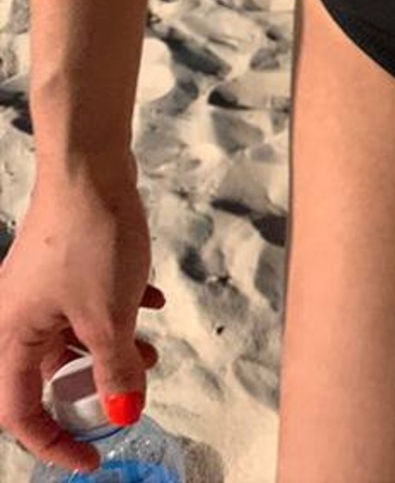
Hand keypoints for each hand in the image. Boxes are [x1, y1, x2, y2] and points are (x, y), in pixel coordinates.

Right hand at [0, 163, 164, 473]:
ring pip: (71, 335)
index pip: (18, 412)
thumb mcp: (111, 316)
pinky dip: (116, 308)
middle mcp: (15, 315)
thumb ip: (115, 369)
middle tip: (134, 386)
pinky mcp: (61, 262)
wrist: (91, 169)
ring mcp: (38, 287)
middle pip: (46, 373)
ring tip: (152, 347)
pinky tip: (150, 298)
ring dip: (111, 346)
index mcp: (10, 336)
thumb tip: (123, 413)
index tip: (91, 458)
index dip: (53, 441)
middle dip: (93, 385)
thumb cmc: (91, 240)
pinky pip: (84, 301)